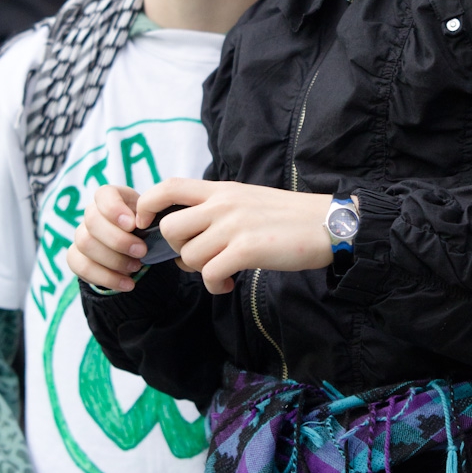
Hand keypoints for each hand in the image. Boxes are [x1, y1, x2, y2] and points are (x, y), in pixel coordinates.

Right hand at [67, 185, 146, 291]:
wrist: (137, 246)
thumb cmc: (146, 226)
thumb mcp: (151, 216)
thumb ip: (149, 216)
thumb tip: (145, 224)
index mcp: (111, 197)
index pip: (103, 195)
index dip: (114, 209)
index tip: (133, 225)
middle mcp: (91, 213)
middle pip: (92, 222)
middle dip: (118, 240)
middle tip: (142, 251)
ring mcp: (81, 235)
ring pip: (85, 244)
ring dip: (113, 260)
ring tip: (136, 267)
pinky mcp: (76, 257)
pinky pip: (81, 267)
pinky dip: (106, 278)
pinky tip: (127, 283)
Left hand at [136, 179, 332, 294]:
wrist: (325, 223)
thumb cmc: (287, 217)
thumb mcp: (247, 199)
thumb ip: (216, 209)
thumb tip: (185, 237)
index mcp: (221, 190)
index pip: (169, 186)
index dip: (147, 204)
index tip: (146, 224)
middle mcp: (223, 204)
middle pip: (170, 228)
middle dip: (177, 250)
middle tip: (199, 258)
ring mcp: (234, 225)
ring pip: (188, 255)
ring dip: (200, 272)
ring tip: (221, 272)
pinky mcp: (247, 249)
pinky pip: (210, 274)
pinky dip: (215, 285)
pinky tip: (229, 284)